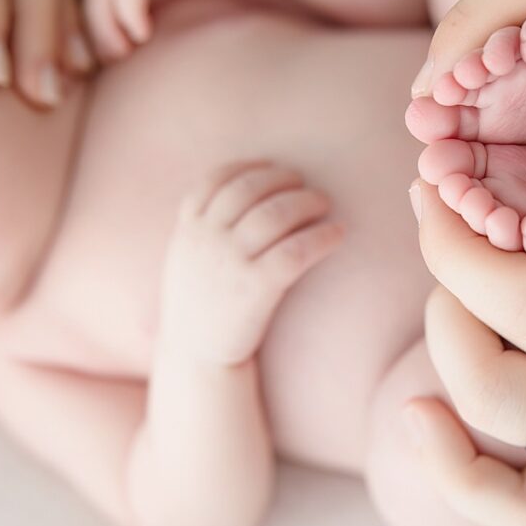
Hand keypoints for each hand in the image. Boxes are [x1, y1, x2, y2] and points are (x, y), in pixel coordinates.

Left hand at [85, 0, 427, 60]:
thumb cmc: (358, 40)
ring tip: (111, 55)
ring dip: (95, 14)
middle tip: (65, 78)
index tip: (79, 86)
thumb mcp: (279, 62)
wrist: (414, 2)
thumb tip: (191, 116)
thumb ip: (233, 71)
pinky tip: (133, 35)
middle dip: (75, 27)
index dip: (91, 36)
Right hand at [160, 161, 343, 364]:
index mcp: (187, 229)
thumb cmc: (201, 303)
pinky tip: (337, 234)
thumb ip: (205, 226)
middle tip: (306, 187)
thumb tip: (242, 190)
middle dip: (284, 180)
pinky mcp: (255, 288)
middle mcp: (206, 239)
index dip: (249, 168)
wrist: (196, 357)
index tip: (273, 168)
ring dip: (306, 202)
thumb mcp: (187, 257)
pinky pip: (296, 250)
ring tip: (324, 204)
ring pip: (275, 214)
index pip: (217, 180)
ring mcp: (229, 262)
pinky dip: (322, 236)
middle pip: (251, 189)